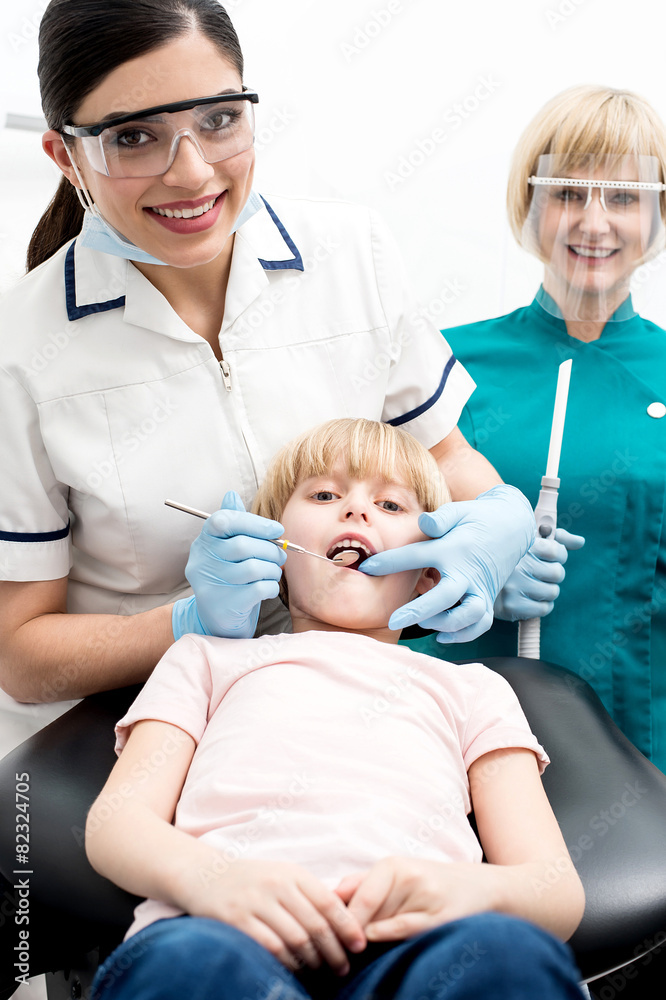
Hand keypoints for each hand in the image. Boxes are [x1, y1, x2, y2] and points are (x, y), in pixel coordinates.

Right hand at [172, 491, 285, 639]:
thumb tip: (231, 495)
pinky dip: (271, 586)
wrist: (217, 617)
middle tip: (281, 555)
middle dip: (270, 549)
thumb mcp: (227, 548)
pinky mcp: (224, 604)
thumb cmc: (229, 577)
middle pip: (243, 545)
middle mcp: (202, 560)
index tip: (277, 529)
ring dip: (272, 569)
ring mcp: (210, 584)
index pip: (223, 521)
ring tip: (274, 571)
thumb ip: (233, 523)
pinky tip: (269, 587)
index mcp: (204, 541)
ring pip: (254, 568)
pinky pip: (258, 589)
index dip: (254, 522)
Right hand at [184, 860, 365, 973]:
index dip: (348, 926)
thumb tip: (345, 921)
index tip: (360, 945)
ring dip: (314, 961)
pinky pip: (271, 948)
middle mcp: (276, 885)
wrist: (206, 875)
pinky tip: (297, 970)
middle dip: (335, 951)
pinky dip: (289, 963)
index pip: (329, 902)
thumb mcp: (283, 876)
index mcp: (293, 873)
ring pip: (296, 940)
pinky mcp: (237, 920)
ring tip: (323, 971)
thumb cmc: (253, 880)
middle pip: (316, 925)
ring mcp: (256, 902)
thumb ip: (309, 894)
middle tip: (344, 967)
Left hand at [335, 858, 496, 941]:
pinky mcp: (442, 916)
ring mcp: (427, 896)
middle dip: (351, 934)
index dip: (341, 922)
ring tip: (353, 952)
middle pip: (370, 915)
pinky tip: (379, 942)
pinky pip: (408, 930)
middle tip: (335, 951)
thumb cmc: (427, 883)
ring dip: (368, 940)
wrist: (479, 886)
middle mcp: (409, 877)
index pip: (359, 899)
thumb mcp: (395, 876)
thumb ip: (362, 883)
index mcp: (393, 865)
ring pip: (387, 925)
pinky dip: (390, 937)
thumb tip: (331, 894)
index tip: (327, 939)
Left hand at [359, 485, 534, 642]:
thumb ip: (440, 519)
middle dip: (417, 611)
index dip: (389, 563)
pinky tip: (441, 635)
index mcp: (454, 548)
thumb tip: (424, 524)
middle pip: (444, 597)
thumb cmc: (477, 518)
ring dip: (444, 623)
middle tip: (393, 621)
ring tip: (424, 623)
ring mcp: (480, 587)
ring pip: (467, 615)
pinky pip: (480, 624)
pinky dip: (463, 634)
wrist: (513, 526)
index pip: (417, 556)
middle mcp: (467, 571)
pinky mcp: (488, 598)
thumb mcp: (459, 511)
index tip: (367, 569)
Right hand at [493, 528, 584, 621]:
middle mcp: (517, 566)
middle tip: (540, 573)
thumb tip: (580, 542)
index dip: (559, 555)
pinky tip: (531, 598)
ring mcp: (513, 587)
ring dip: (548, 590)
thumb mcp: (529, 541)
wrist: (475, 580)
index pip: (556, 551)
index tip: (550, 556)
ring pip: (553, 592)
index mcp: (521, 546)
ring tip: (534, 586)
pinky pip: (544, 608)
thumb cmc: (510, 559)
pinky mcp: (510, 606)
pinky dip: (543, 605)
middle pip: (558, 573)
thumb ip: (557, 538)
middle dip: (553, 574)